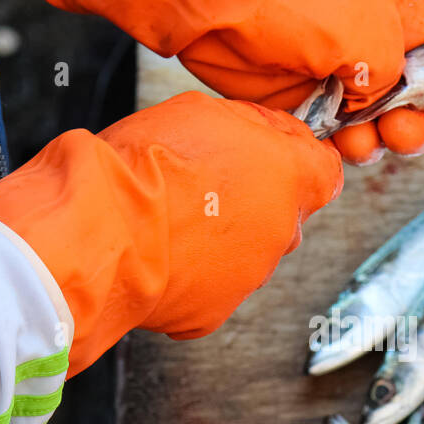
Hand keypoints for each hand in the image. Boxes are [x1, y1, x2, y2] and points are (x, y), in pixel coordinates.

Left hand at [0, 0, 423, 165]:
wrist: (219, 5)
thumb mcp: (369, 30)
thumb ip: (395, 74)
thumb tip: (382, 102)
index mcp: (397, 20)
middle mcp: (371, 50)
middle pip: (417, 109)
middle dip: (412, 130)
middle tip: (393, 130)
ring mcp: (334, 79)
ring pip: (374, 132)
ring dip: (372, 144)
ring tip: (353, 134)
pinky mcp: (300, 104)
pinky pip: (332, 142)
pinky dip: (335, 150)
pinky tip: (327, 139)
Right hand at [0, 92, 340, 373]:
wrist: (98, 230)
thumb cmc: (142, 167)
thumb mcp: (205, 111)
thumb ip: (254, 125)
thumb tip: (270, 131)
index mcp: (289, 177)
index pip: (326, 171)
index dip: (298, 162)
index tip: (274, 158)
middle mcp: (281, 232)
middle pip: (285, 216)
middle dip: (255, 202)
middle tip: (205, 187)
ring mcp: (250, 277)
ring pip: (248, 253)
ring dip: (221, 239)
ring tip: (173, 221)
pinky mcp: (214, 312)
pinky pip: (211, 287)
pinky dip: (192, 274)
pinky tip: (161, 253)